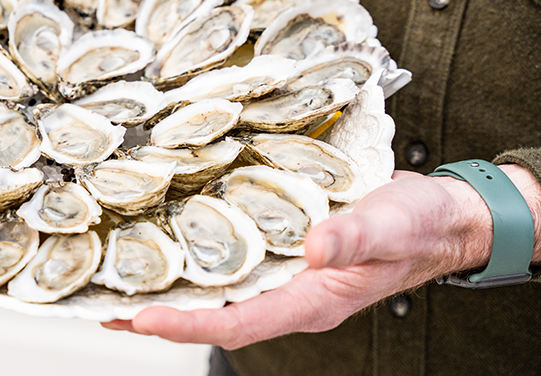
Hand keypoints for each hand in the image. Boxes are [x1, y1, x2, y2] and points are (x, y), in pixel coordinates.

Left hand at [102, 169, 508, 349]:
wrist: (435, 215)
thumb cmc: (417, 224)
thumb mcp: (388, 225)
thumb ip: (351, 240)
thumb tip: (311, 252)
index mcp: (310, 301)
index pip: (236, 324)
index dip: (187, 325)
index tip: (142, 318)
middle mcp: (289, 295)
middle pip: (213, 315)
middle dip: (159, 314)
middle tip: (104, 305)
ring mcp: (285, 276)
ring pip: (217, 292)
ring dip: (170, 289)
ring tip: (119, 284)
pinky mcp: (283, 252)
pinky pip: (232, 264)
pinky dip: (197, 260)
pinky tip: (172, 245)